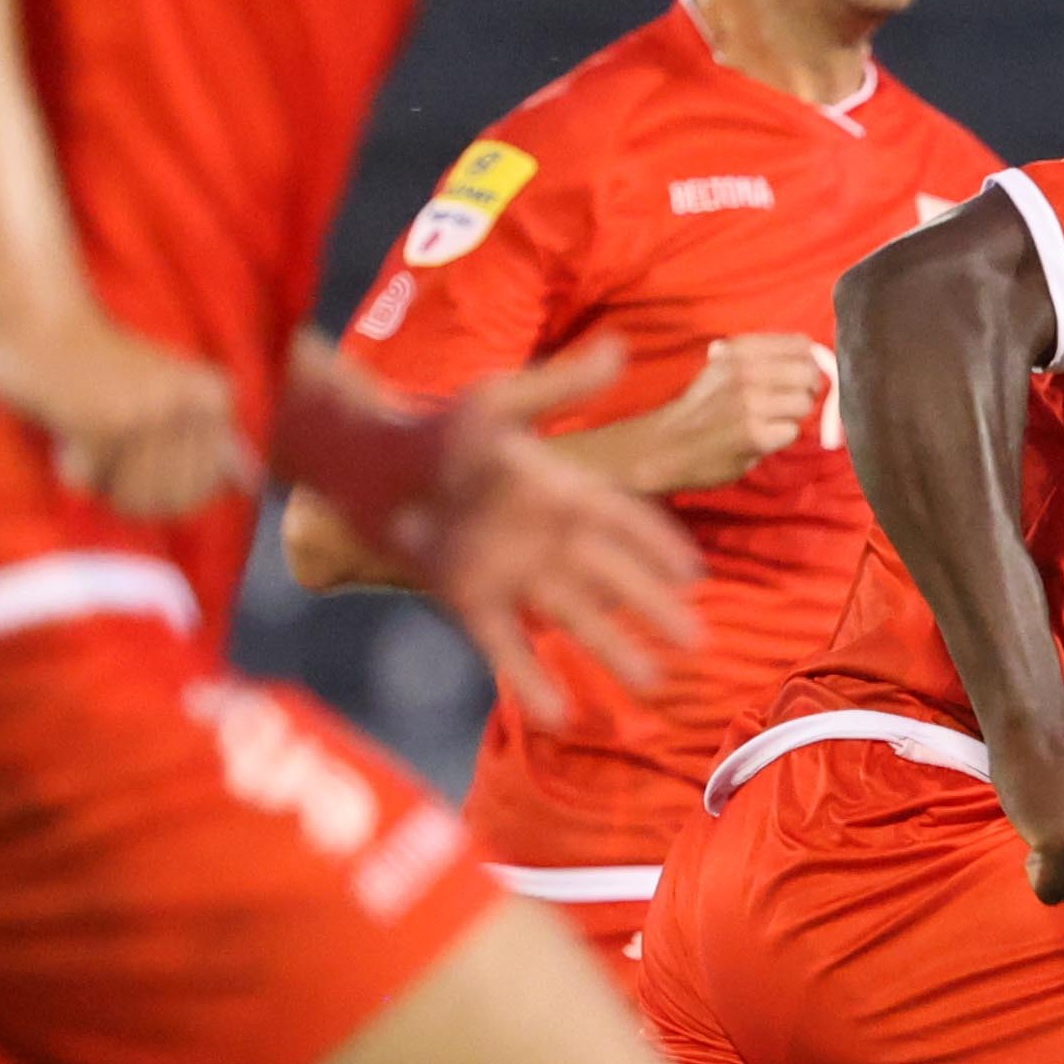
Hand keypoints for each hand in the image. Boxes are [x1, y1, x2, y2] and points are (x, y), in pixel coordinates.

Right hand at [0, 293, 251, 519]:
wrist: (40, 323)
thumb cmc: (104, 361)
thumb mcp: (173, 387)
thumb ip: (212, 436)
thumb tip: (248, 482)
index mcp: (216, 397)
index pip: (207, 486)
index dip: (169, 489)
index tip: (140, 456)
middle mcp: (190, 407)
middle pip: (171, 499)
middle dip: (132, 488)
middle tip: (109, 446)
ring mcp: (148, 417)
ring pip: (133, 498)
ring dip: (104, 481)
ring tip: (92, 436)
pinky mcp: (101, 427)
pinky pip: (90, 484)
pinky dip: (75, 469)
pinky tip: (70, 433)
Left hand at [388, 344, 705, 730]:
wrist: (365, 467)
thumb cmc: (432, 428)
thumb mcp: (497, 402)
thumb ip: (558, 385)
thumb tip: (619, 349)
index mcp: (559, 491)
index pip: (624, 523)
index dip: (660, 549)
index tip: (695, 576)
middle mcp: (544, 538)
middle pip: (612, 579)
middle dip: (655, 611)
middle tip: (698, 644)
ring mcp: (511, 572)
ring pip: (573, 616)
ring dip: (612, 650)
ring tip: (652, 684)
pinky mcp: (470, 598)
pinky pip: (507, 645)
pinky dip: (532, 678)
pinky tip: (560, 714)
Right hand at [566, 331, 835, 493]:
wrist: (665, 446)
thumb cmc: (700, 409)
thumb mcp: (722, 368)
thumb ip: (761, 359)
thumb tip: (810, 353)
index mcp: (739, 350)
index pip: (801, 345)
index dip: (807, 364)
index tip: (795, 379)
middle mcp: (745, 370)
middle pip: (809, 374)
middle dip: (805, 391)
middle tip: (785, 406)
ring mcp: (750, 402)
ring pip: (804, 404)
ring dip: (792, 417)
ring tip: (766, 423)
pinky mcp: (754, 434)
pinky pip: (792, 432)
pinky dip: (780, 439)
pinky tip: (758, 440)